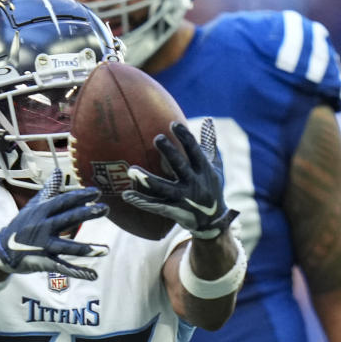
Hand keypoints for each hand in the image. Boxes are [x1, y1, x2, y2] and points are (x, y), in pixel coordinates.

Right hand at [0, 169, 108, 279]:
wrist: (1, 250)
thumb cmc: (20, 226)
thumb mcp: (32, 207)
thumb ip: (48, 190)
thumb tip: (59, 172)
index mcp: (41, 212)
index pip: (62, 202)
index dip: (79, 197)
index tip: (97, 193)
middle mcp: (42, 228)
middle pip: (67, 219)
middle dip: (86, 214)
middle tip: (105, 209)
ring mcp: (43, 246)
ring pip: (66, 247)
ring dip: (86, 250)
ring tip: (105, 251)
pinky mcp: (43, 262)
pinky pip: (62, 267)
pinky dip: (77, 272)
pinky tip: (93, 275)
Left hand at [122, 118, 238, 239]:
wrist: (212, 221)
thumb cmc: (212, 188)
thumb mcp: (215, 166)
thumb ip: (209, 144)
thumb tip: (207, 120)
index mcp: (204, 170)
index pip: (195, 151)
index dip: (185, 137)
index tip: (173, 124)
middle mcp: (194, 183)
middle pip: (180, 166)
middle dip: (170, 152)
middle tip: (157, 138)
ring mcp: (183, 198)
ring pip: (163, 187)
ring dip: (147, 179)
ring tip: (131, 170)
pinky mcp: (173, 211)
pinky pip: (154, 205)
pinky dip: (140, 201)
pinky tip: (126, 195)